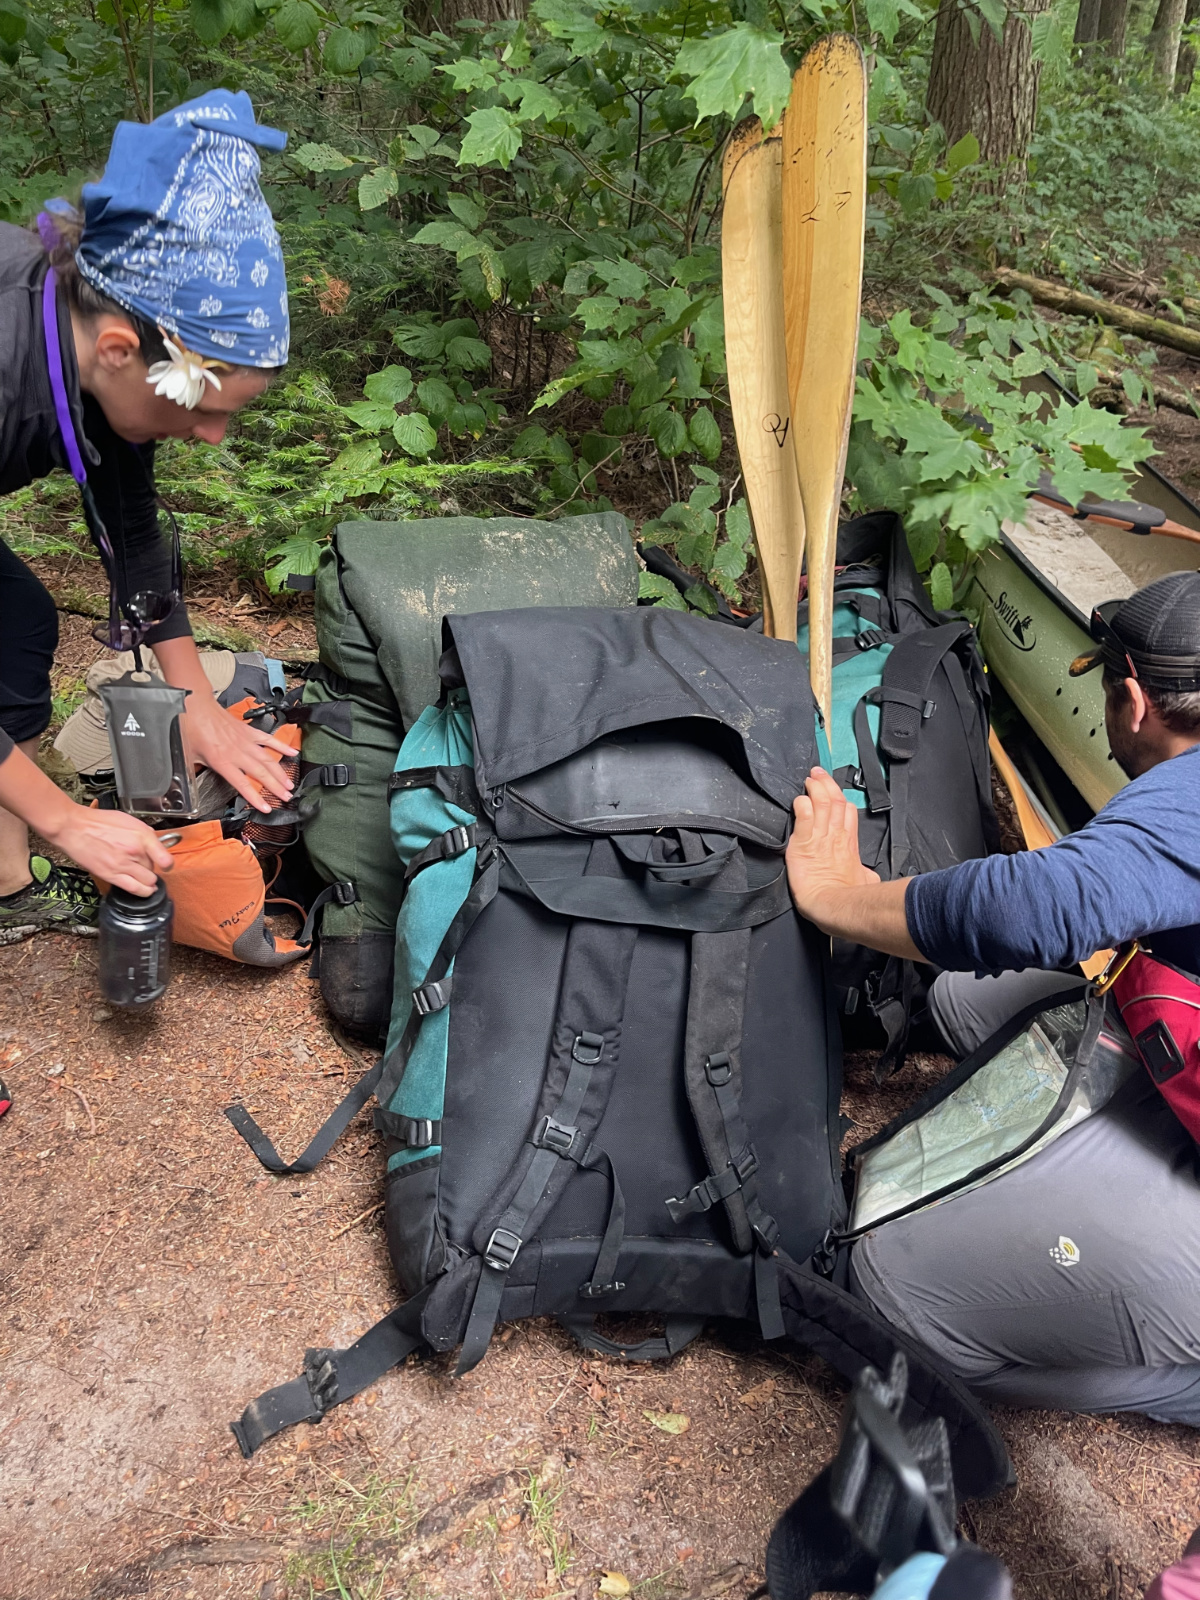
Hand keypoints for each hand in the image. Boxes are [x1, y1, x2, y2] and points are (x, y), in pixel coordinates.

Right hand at [44, 805, 175, 895]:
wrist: (74, 828)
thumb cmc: (97, 822)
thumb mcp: (128, 820)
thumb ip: (143, 834)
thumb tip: (155, 845)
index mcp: (142, 835)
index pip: (166, 858)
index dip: (167, 864)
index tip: (166, 865)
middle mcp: (135, 851)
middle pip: (154, 868)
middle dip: (151, 868)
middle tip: (143, 865)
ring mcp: (124, 865)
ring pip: (148, 882)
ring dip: (148, 881)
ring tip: (144, 878)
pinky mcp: (111, 875)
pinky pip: (134, 889)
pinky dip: (142, 891)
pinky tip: (144, 890)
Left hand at [181, 690, 294, 813]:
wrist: (196, 705)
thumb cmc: (191, 727)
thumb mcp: (189, 756)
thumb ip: (195, 772)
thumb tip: (192, 784)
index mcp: (222, 760)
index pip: (242, 784)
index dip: (255, 798)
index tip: (266, 808)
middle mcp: (237, 752)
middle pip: (261, 773)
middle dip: (276, 787)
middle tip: (287, 798)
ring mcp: (245, 741)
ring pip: (268, 759)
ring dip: (280, 773)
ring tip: (290, 784)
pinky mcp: (248, 731)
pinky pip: (268, 740)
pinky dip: (281, 746)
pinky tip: (292, 753)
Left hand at [786, 766, 879, 922]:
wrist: (833, 905)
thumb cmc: (849, 897)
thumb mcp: (865, 880)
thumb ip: (863, 872)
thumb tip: (867, 875)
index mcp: (849, 842)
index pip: (848, 811)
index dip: (840, 798)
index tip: (833, 790)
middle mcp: (835, 835)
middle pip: (835, 801)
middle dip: (826, 784)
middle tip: (818, 773)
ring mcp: (820, 837)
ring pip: (820, 803)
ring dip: (814, 789)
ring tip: (809, 779)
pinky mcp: (802, 843)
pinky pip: (803, 817)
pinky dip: (801, 806)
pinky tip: (798, 800)